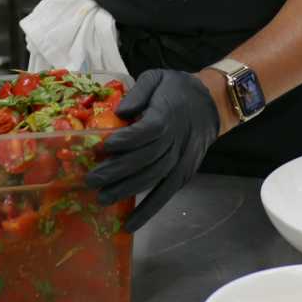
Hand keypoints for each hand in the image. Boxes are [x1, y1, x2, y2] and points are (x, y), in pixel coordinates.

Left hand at [85, 69, 219, 231]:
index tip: (105, 145)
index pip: (149, 130)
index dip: (128, 139)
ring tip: (102, 199)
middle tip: (91, 180)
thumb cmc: (177, 88)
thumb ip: (138, 92)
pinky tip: (130, 224)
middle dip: (118, 171)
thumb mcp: (157, 77)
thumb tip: (120, 112)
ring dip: (129, 191)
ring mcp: (182, 159)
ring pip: (154, 178)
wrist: (210, 103)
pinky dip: (149, 210)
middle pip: (147, 159)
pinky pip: (166, 193)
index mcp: (168, 114)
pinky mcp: (185, 173)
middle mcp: (176, 139)